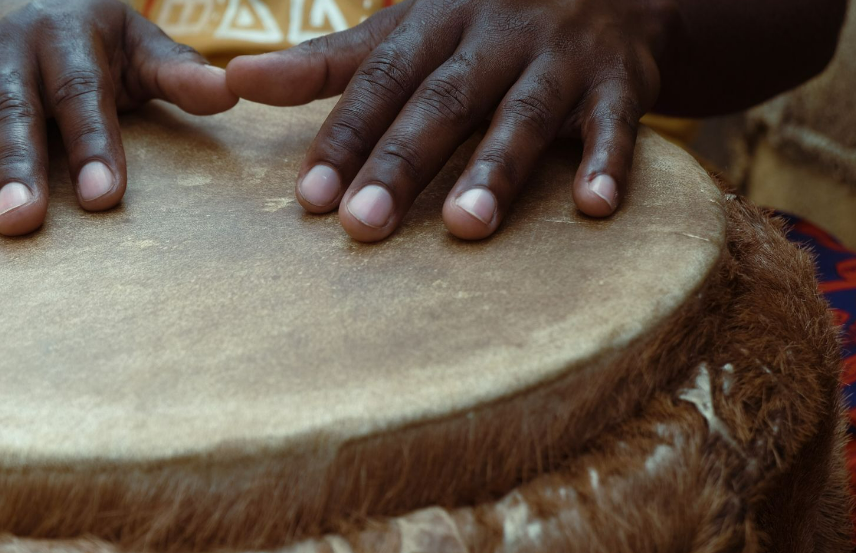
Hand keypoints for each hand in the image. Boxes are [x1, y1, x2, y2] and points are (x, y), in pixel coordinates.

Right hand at [0, 0, 236, 234]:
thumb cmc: (88, 38)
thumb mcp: (134, 41)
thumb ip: (177, 70)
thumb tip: (233, 93)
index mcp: (66, 41)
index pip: (80, 95)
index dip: (94, 144)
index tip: (106, 196)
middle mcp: (4, 52)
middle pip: (10, 113)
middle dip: (14, 168)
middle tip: (19, 221)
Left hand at [226, 0, 674, 241]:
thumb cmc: (480, 17)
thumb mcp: (405, 28)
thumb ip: (326, 63)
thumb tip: (235, 80)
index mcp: (435, 21)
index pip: (380, 82)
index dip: (345, 138)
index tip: (311, 198)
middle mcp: (494, 36)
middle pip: (442, 102)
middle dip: (402, 163)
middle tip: (363, 226)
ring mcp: (560, 57)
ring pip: (524, 114)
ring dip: (496, 170)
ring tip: (464, 228)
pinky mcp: (620, 82)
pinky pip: (616, 123)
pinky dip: (607, 162)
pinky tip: (594, 208)